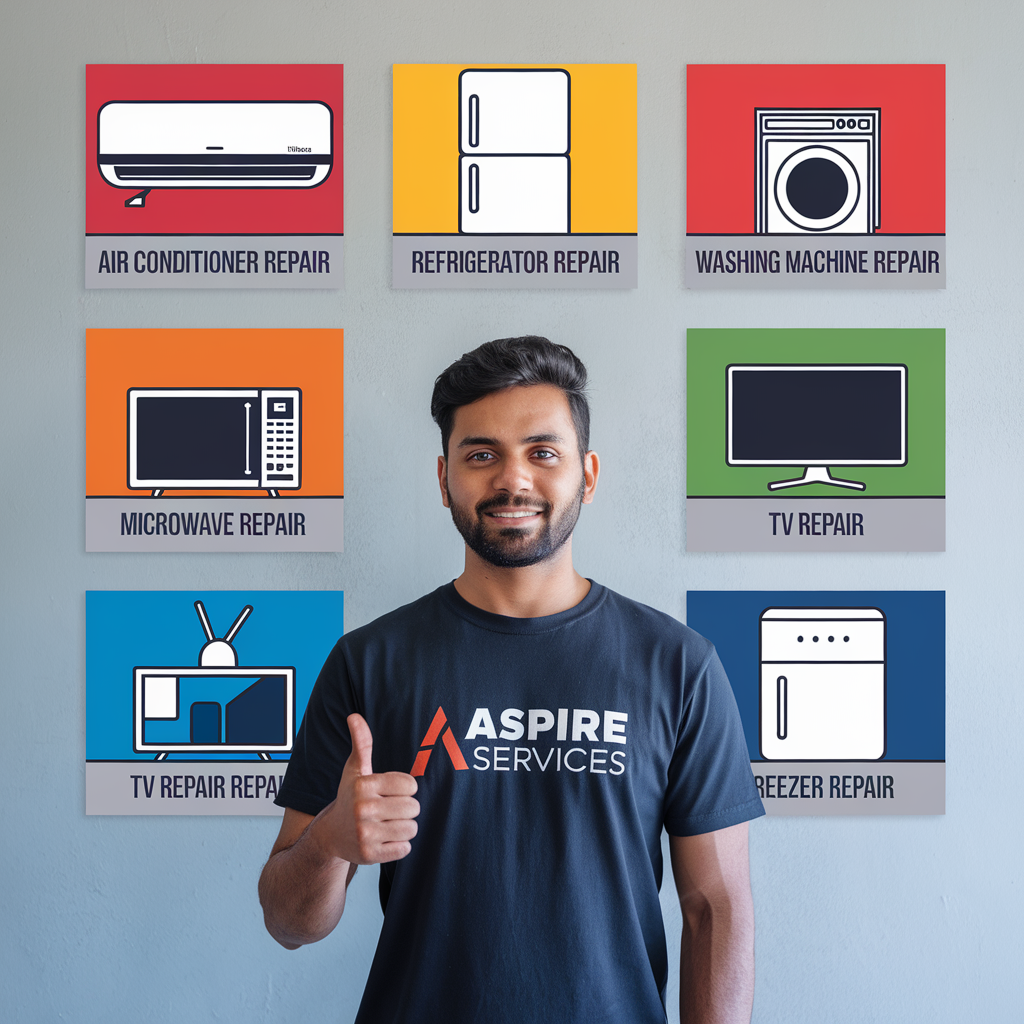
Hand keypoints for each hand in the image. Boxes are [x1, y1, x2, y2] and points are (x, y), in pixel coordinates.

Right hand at [327, 713, 419, 864]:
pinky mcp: (370, 855)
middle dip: (406, 809)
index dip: (406, 789)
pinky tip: (384, 839)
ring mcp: (365, 833)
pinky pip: (404, 849)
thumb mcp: (355, 769)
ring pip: (411, 828)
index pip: (410, 785)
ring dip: (404, 827)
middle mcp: (362, 809)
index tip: (391, 792)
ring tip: (388, 824)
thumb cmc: (350, 797)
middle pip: (413, 808)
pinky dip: (399, 845)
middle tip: (389, 810)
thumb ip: (361, 742)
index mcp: (364, 785)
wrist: (331, 834)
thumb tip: (354, 716)